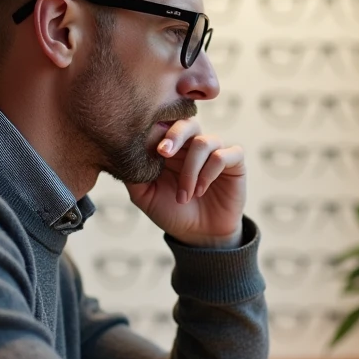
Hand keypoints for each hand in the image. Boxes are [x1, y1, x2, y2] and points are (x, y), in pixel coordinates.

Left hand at [124, 118, 245, 247]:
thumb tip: (123, 152)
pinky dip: (209, 172)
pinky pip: (224, 154)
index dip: (157, 129)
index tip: (149, 148)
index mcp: (172, 148)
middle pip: (188, 122)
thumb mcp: (145, 196)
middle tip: (163, 152)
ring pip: (204, 142)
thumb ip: (134, 174)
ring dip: (190, 170)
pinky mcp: (234, 162)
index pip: (166, 125)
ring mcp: (216, 151)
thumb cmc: (172, 212)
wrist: (199, 235)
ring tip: (184, 195)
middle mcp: (194, 146)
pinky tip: (200, 190)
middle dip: (174, 134)